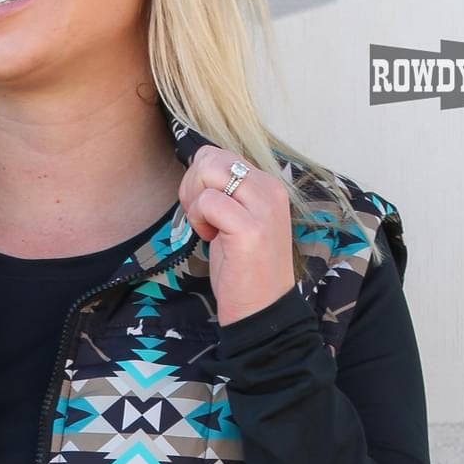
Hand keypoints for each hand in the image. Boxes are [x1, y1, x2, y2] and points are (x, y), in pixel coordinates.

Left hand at [177, 145, 294, 324]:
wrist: (261, 309)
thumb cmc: (244, 268)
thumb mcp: (238, 219)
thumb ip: (225, 192)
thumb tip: (197, 167)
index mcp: (269, 184)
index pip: (220, 154)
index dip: (200, 180)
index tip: (206, 211)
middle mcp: (271, 189)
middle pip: (210, 157)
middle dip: (192, 185)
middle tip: (200, 217)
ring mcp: (263, 207)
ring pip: (208, 171)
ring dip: (195, 201)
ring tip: (207, 227)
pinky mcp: (250, 228)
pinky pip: (208, 201)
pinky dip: (199, 219)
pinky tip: (210, 238)